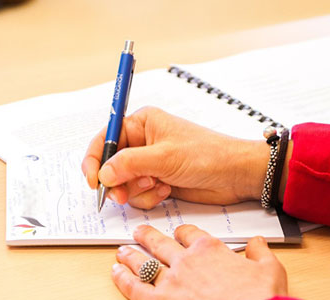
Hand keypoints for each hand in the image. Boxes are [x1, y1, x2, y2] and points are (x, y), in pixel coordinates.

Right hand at [82, 106, 268, 208]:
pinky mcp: (157, 181)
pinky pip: (138, 194)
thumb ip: (129, 164)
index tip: (94, 180)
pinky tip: (166, 191)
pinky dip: (148, 197)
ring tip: (157, 186)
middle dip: (117, 182)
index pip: (105, 138)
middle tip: (122, 195)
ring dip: (136, 191)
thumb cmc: (207, 155)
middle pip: (110, 165)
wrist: (235, 175)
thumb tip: (103, 173)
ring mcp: (149, 163)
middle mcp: (142, 142)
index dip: (94, 159)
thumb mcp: (164, 157)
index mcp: (142, 124)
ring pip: (123, 183)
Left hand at [112, 224, 287, 299]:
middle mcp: (186, 261)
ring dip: (130, 256)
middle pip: (160, 243)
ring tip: (122, 251)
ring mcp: (171, 282)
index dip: (182, 232)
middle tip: (139, 233)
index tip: (179, 233)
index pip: (189, 233)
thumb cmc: (263, 298)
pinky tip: (115, 272)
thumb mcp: (270, 269)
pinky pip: (135, 288)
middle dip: (147, 237)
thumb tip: (258, 242)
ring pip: (144, 263)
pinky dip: (123, 279)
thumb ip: (261, 252)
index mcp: (210, 249)